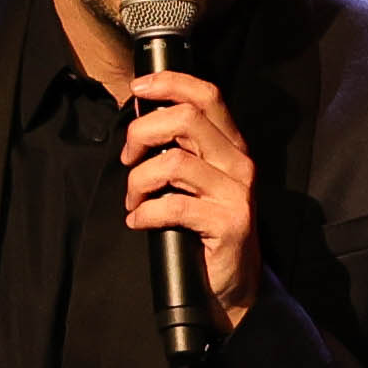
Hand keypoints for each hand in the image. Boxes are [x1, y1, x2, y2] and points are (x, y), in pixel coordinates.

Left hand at [122, 58, 264, 321]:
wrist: (233, 284)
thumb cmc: (205, 229)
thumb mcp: (196, 181)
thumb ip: (179, 150)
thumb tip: (138, 127)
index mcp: (231, 145)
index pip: (206, 95)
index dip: (170, 83)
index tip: (138, 89)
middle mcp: (239, 163)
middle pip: (186, 119)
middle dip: (142, 132)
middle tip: (128, 158)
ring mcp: (236, 192)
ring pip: (173, 163)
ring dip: (138, 181)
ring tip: (133, 199)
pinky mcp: (229, 222)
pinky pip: (173, 206)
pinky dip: (145, 212)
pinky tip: (138, 221)